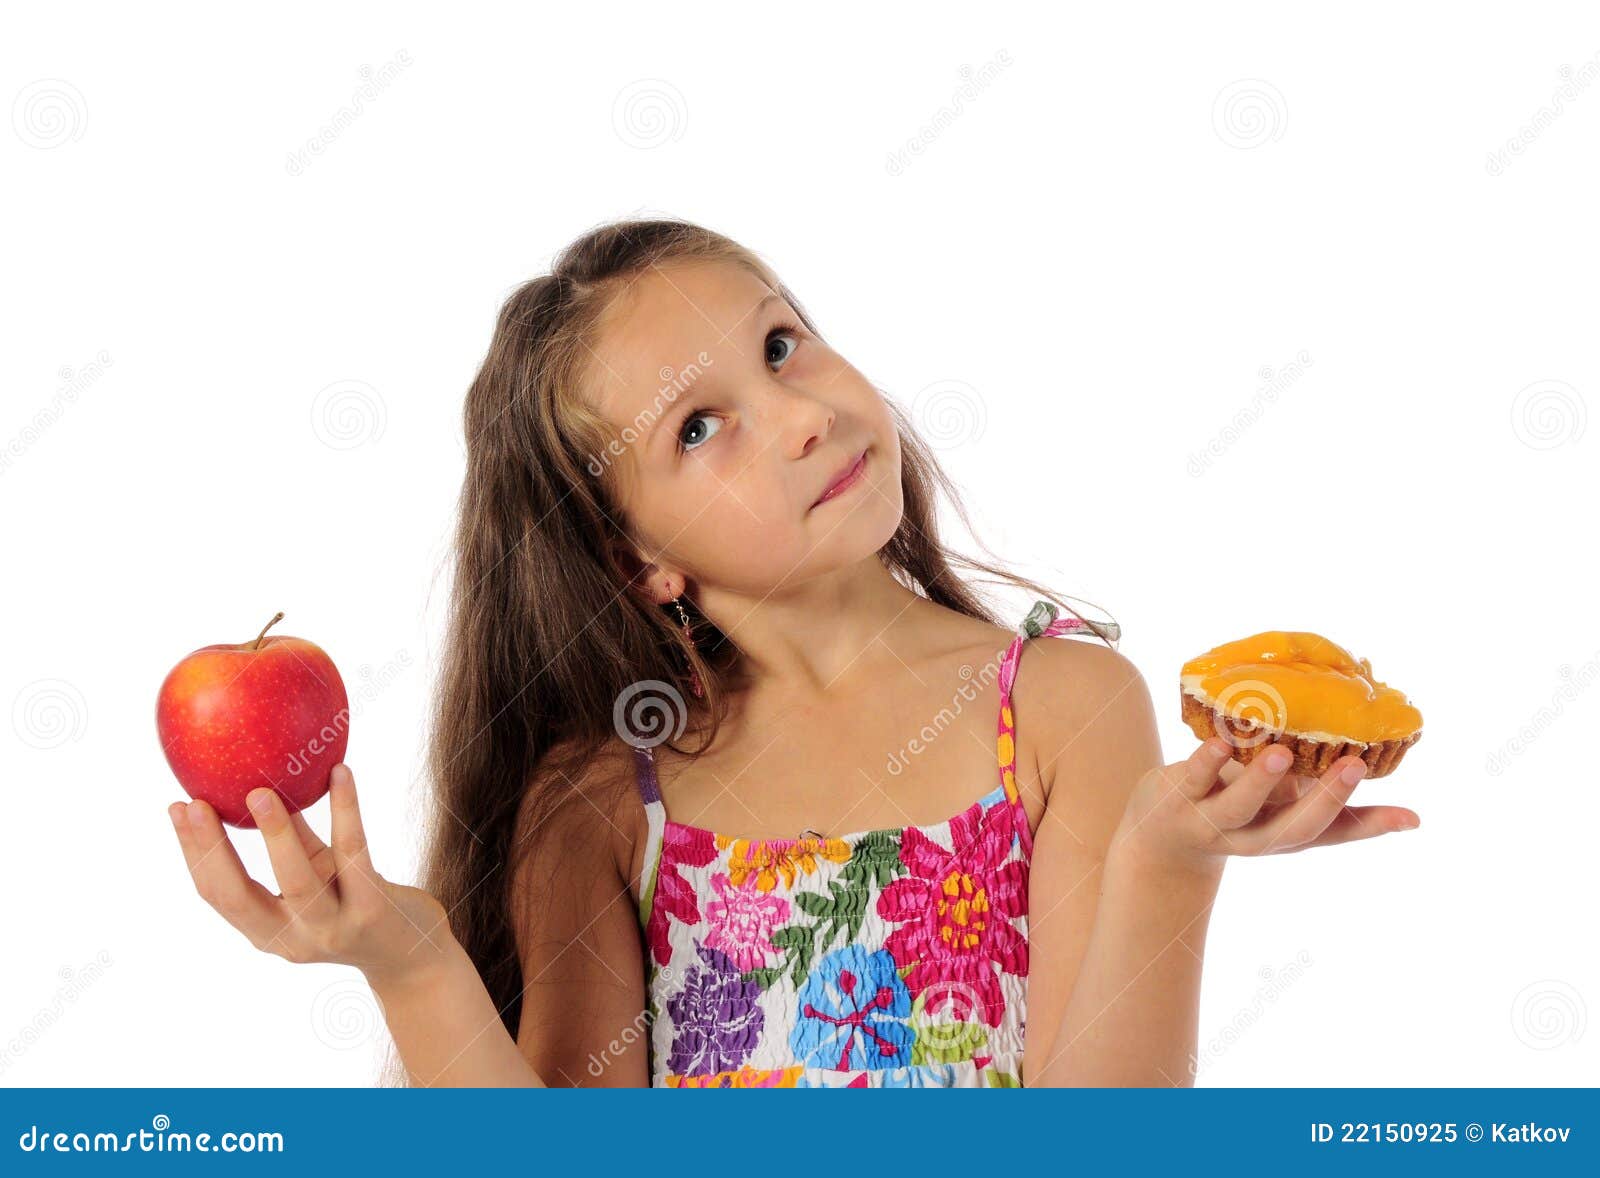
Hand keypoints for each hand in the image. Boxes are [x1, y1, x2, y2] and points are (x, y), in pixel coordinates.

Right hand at [168, 764, 454, 989]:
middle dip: (212, 850)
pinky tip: (342, 773)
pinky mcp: (373, 911)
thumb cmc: (359, 902)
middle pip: (240, 897)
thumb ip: (293, 841)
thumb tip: (261, 780)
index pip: (216, 895)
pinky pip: (355, 854)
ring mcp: (333, 929)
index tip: (176, 807)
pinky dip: (346, 811)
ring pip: (298, 882)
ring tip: (260, 790)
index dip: (193, 853)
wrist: (415, 955)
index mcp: (268, 931)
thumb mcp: (319, 875)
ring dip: (276, 835)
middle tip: (196, 803)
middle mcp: (294, 938)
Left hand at [1113, 738, 1420, 878]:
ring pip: (1240, 808)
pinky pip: (1194, 779)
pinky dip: (1207, 761)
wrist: (1158, 836)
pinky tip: (1220, 742)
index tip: (1410, 816)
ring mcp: (1213, 821)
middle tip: (1354, 767)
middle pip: (1294, 828)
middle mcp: (1254, 834)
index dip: (1372, 827)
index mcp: (1285, 832)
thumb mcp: (1275, 802)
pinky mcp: (1177, 797)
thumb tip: (1374, 755)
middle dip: (1325, 800)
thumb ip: (1315, 783)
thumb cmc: (1231, 807)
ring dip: (1261, 781)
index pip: (1335, 834)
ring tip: (1280, 752)